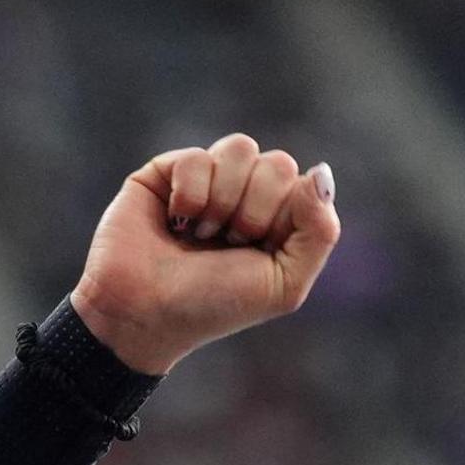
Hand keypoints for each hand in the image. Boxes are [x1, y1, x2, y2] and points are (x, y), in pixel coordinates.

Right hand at [69, 135, 341, 374]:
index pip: (303, 184)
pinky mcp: (167, 171)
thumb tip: (319, 172)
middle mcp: (244, 194)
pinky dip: (189, 196)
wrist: (144, 316)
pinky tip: (174, 222)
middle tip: (226, 244)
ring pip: (240, 148)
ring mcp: (207, 179)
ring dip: (222, 200)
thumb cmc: (212, 306)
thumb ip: (320, 231)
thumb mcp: (284, 284)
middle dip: (254, 211)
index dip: (281, 219)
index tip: (253, 252)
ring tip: (200, 234)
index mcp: (276, 218)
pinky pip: (197, 157)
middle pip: (277, 163)